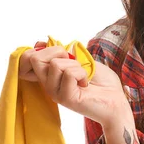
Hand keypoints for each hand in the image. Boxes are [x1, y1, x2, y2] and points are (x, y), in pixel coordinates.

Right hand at [19, 42, 133, 129]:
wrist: (117, 101)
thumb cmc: (102, 82)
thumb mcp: (82, 61)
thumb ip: (63, 53)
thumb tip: (41, 43)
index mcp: (50, 75)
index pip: (27, 59)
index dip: (41, 49)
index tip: (63, 54)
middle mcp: (48, 84)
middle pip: (34, 58)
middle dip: (57, 51)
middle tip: (73, 62)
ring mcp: (55, 92)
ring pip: (55, 64)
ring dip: (75, 65)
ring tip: (83, 76)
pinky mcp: (65, 98)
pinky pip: (69, 74)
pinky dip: (82, 73)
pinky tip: (86, 83)